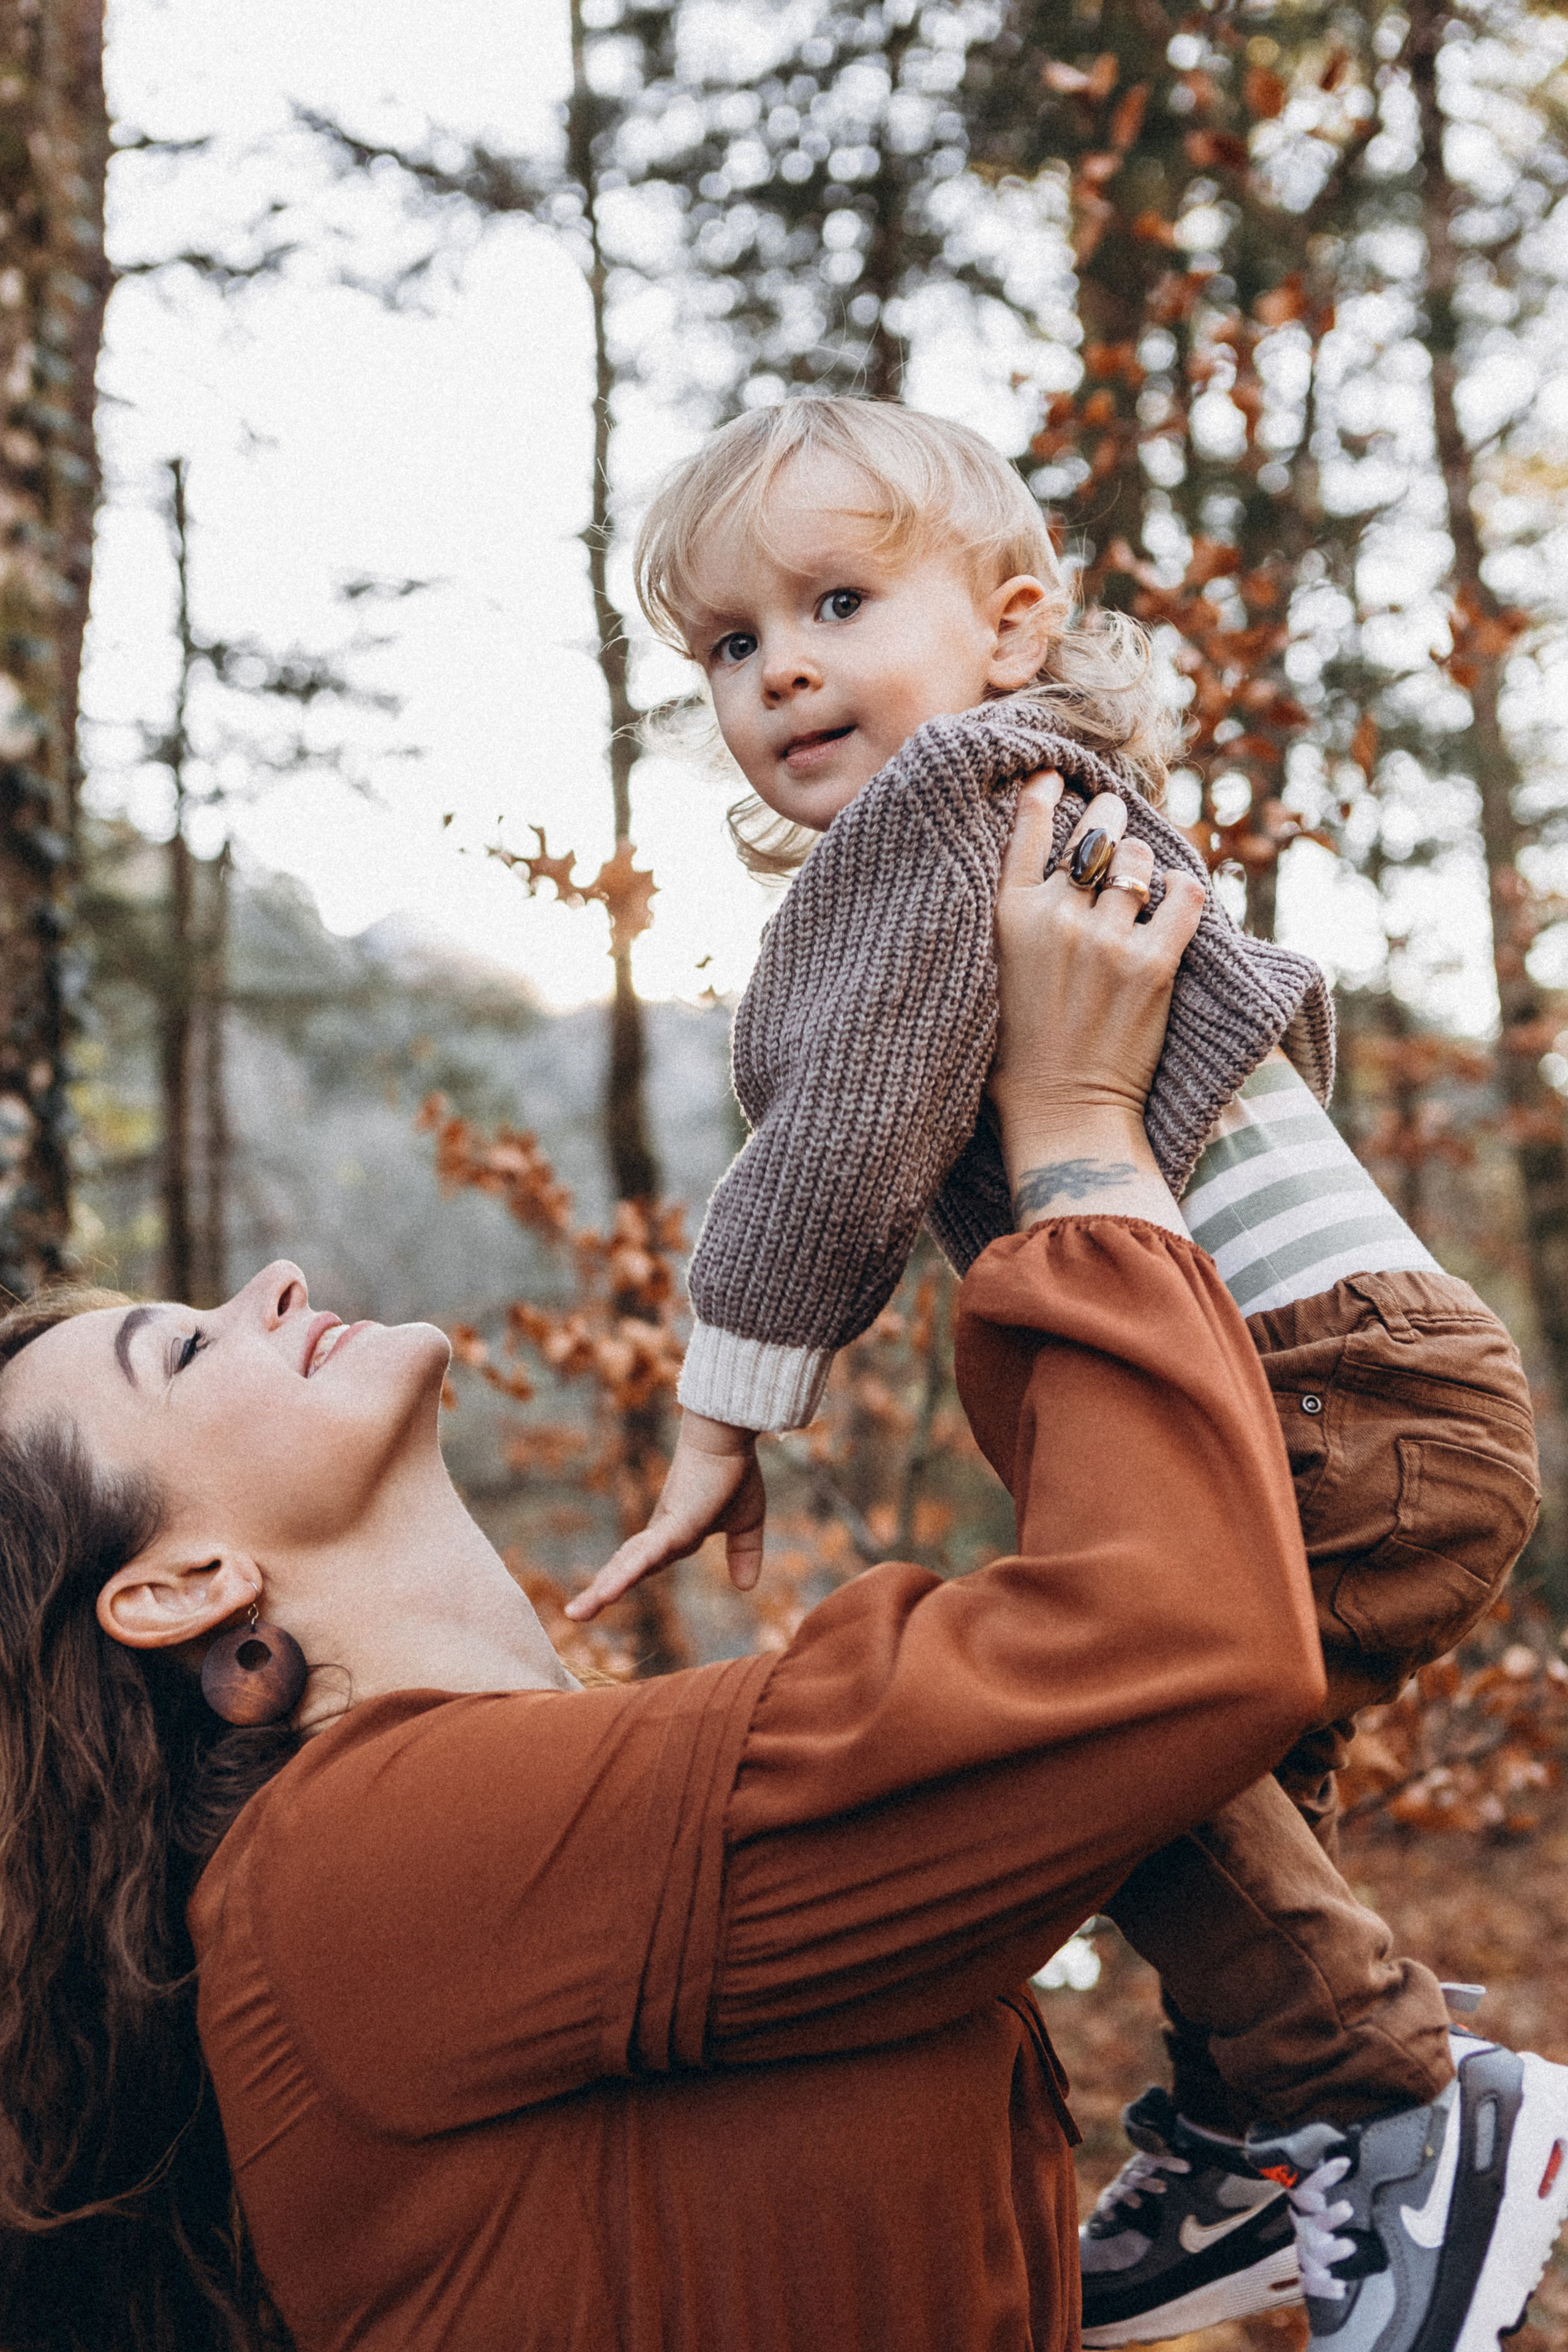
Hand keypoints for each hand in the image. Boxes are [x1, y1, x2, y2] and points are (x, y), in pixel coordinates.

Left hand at [565, 1411, 766, 1621]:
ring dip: (602, 1590)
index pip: (644, 1565)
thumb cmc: (733, 1471)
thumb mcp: (747, 1524)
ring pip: (628, 1566)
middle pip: (626, 1568)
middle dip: (600, 1591)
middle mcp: (661, 1534)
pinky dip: (625, 1575)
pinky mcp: (671, 1526)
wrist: (727, 1437)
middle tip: (574, 1614)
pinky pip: (645, 1557)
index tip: (603, 1596)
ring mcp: (663, 1531)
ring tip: (575, 1614)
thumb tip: (746, 1587)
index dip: (624, 1580)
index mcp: (674, 1536)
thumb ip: (744, 1553)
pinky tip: (606, 1594)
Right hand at [987, 770, 1205, 1230]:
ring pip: (1136, 862)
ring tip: (1141, 868)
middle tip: (1113, 812)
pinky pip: (1182, 898)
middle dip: (1106, 817)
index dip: (1043, 797)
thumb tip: (1045, 883)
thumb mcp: (992, 976)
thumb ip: (1015, 925)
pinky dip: (1183, 888)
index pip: (1026, 833)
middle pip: (1092, 839)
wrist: (1061, 1110)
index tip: (1055, 777)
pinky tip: (1176, 893)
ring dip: (1141, 859)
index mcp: (1008, 920)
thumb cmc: (1018, 1054)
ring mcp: (1106, 941)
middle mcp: (1056, 920)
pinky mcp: (1152, 966)